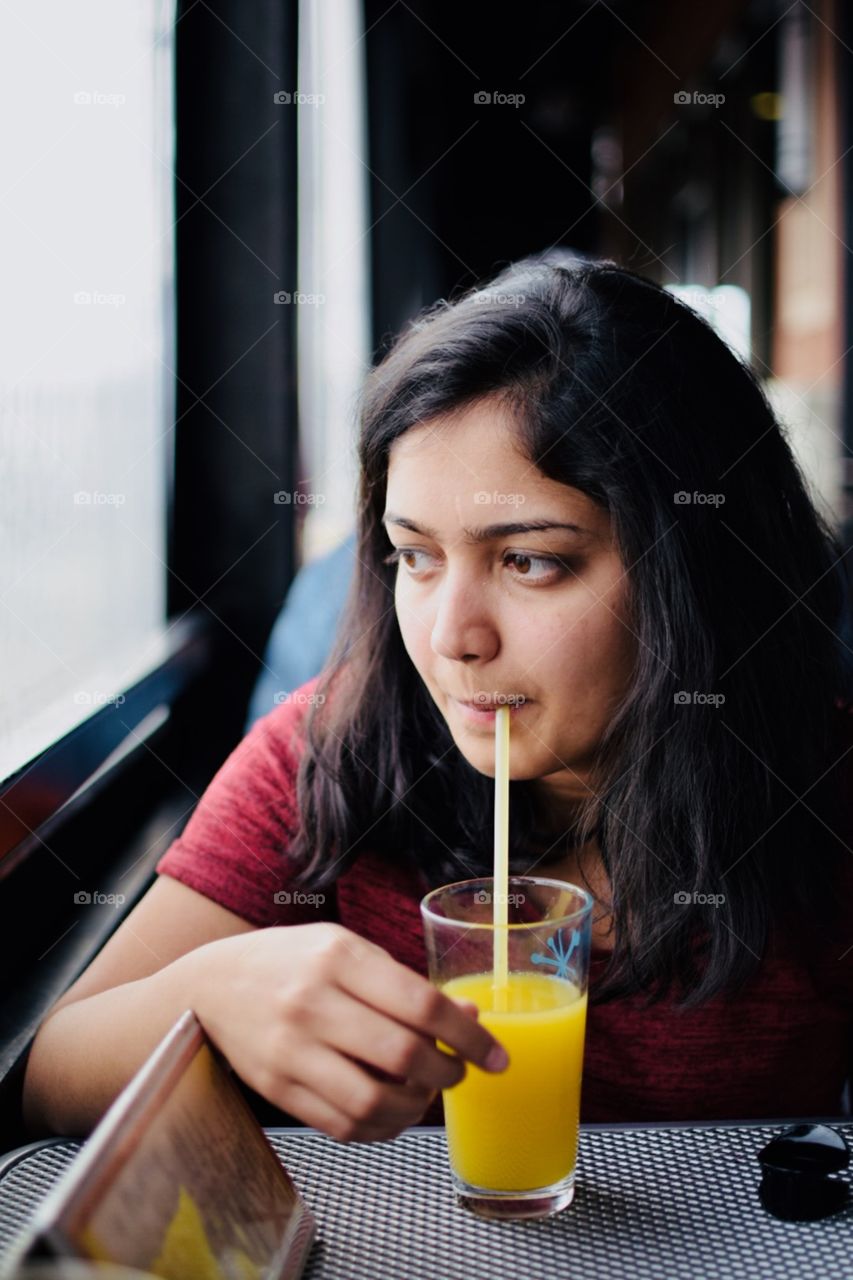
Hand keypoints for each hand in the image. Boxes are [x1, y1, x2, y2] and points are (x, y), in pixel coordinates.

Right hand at [190, 923, 507, 1141]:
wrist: (209, 987)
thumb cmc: (289, 962)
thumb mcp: (346, 950)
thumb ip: (404, 983)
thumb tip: (468, 1016)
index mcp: (337, 957)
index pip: (420, 1003)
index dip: (468, 1035)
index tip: (494, 1054)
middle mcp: (312, 1002)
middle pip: (402, 1055)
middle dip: (447, 1073)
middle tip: (459, 1073)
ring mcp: (290, 1050)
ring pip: (373, 1101)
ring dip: (415, 1108)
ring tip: (425, 1093)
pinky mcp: (277, 1089)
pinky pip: (342, 1125)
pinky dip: (379, 1128)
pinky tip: (391, 1111)